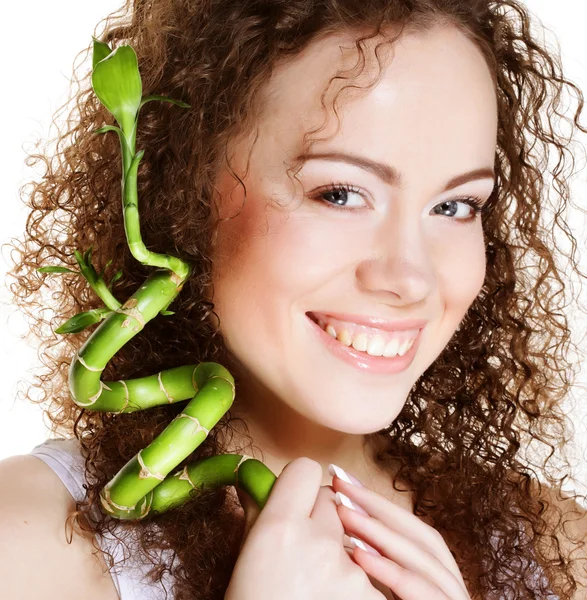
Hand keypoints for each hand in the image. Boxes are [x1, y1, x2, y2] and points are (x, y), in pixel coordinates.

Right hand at [225, 457, 385, 599]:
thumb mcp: (245, 561)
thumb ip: (257, 513)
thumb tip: (254, 477)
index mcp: (278, 529)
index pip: (305, 471)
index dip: (300, 486)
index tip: (297, 503)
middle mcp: (317, 543)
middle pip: (334, 503)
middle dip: (324, 521)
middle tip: (307, 553)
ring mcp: (351, 574)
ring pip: (355, 539)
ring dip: (343, 555)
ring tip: (320, 588)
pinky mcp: (371, 598)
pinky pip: (370, 572)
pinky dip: (359, 584)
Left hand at [331, 468, 471, 599]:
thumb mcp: (386, 588)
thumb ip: (374, 560)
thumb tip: (338, 524)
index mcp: (437, 571)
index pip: (409, 527)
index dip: (376, 500)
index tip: (341, 477)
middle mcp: (451, 581)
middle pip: (418, 533)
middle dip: (377, 505)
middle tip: (339, 483)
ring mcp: (454, 598)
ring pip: (420, 556)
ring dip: (379, 531)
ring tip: (343, 512)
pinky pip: (419, 589)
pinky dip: (388, 569)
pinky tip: (358, 554)